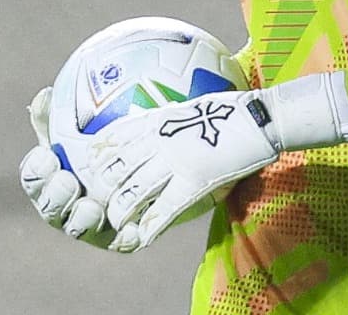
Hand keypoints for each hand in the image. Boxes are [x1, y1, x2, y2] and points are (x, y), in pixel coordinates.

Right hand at [18, 87, 130, 250]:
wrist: (152, 166)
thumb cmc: (106, 145)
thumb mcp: (82, 128)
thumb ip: (59, 115)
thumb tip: (45, 95)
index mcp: (49, 182)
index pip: (33, 179)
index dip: (36, 171)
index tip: (46, 155)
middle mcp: (65, 209)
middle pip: (50, 209)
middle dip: (56, 197)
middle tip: (67, 180)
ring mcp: (92, 228)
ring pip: (80, 228)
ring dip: (83, 219)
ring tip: (92, 205)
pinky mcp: (121, 239)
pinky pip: (121, 242)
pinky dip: (124, 236)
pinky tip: (132, 226)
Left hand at [86, 90, 280, 249]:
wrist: (258, 118)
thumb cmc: (229, 111)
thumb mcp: (188, 108)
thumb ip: (166, 120)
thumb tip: (152, 125)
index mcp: (157, 122)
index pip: (114, 138)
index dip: (96, 156)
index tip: (89, 167)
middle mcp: (159, 141)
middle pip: (116, 167)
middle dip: (102, 188)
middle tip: (99, 202)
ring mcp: (175, 161)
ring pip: (133, 190)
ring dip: (120, 211)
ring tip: (117, 224)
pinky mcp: (195, 180)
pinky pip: (165, 208)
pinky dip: (150, 226)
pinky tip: (142, 238)